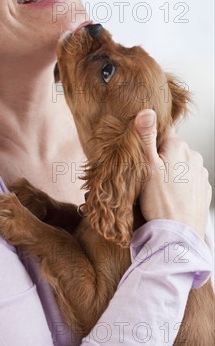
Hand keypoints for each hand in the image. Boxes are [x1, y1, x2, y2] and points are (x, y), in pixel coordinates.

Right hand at [134, 109, 211, 237]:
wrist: (178, 234)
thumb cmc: (159, 201)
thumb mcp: (146, 166)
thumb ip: (146, 137)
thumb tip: (147, 111)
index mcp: (179, 147)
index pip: (161, 135)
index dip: (149, 147)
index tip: (142, 161)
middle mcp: (194, 156)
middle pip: (171, 151)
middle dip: (160, 161)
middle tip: (148, 178)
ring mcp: (201, 174)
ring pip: (180, 166)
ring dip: (171, 174)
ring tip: (159, 191)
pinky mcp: (204, 190)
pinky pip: (188, 182)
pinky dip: (180, 187)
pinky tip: (170, 198)